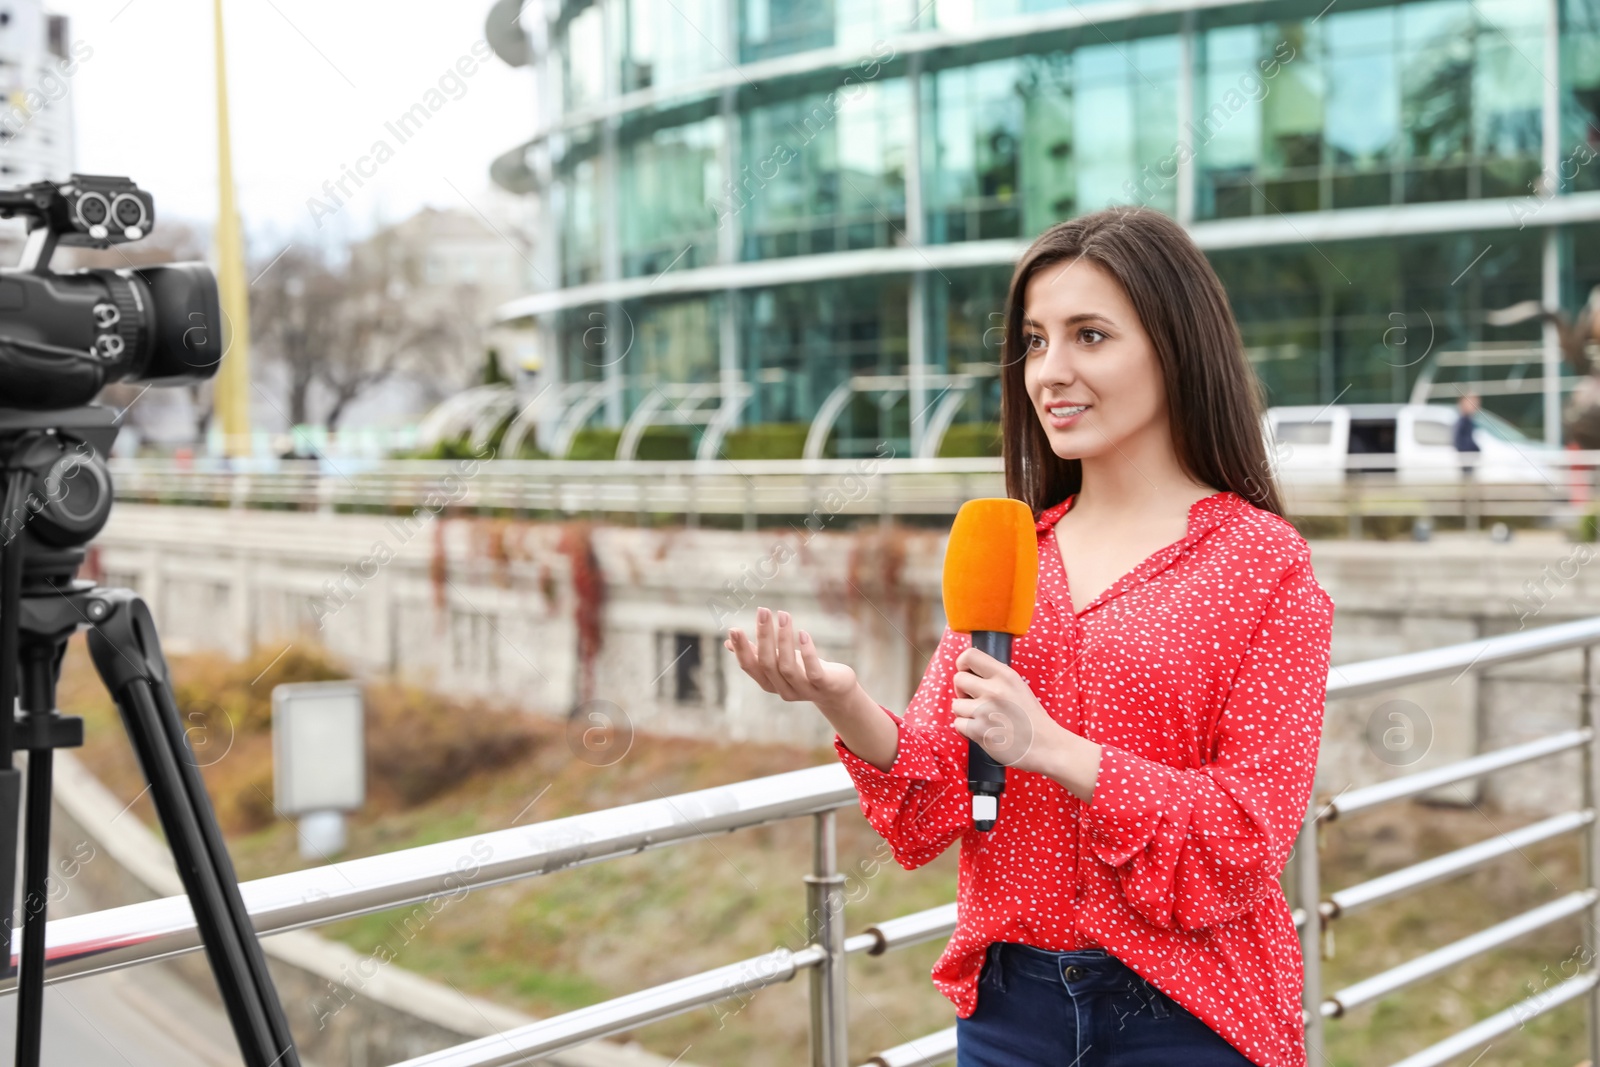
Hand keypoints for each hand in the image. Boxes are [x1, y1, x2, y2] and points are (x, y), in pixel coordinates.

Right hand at [725, 606, 857, 709]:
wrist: (835, 691)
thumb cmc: (803, 672)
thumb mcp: (778, 662)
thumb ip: (755, 653)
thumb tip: (727, 642)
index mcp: (768, 682)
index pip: (749, 666)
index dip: (740, 649)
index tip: (733, 629)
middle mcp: (782, 689)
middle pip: (767, 663)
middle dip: (764, 636)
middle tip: (762, 611)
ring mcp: (802, 689)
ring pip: (787, 666)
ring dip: (784, 639)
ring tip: (783, 615)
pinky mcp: (822, 685)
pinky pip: (812, 670)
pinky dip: (807, 652)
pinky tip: (803, 634)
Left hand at [951, 646, 1077, 779]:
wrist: (1046, 746)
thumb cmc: (1031, 718)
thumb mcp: (1018, 687)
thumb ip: (996, 677)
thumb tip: (969, 671)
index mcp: (1006, 675)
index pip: (969, 656)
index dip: (963, 664)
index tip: (967, 673)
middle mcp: (994, 690)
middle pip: (958, 679)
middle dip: (963, 691)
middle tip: (975, 700)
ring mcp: (985, 711)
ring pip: (956, 704)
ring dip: (965, 712)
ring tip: (983, 718)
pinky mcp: (979, 731)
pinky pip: (958, 724)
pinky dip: (966, 729)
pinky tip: (982, 730)